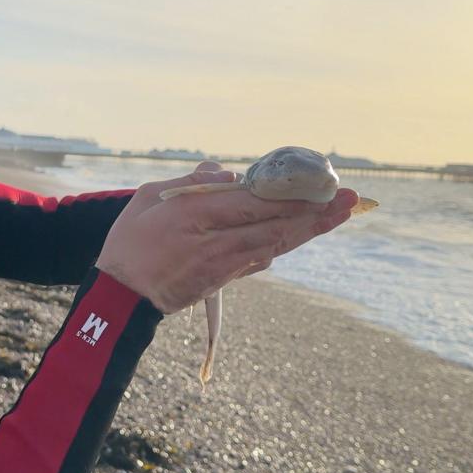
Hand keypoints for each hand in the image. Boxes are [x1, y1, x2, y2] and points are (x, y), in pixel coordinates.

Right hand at [95, 161, 358, 313]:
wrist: (120, 296)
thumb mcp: (149, 198)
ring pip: (275, 243)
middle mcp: (214, 242)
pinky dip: (285, 243)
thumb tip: (229, 176)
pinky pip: (261, 258)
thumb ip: (192, 183)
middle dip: (316, 212)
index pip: (253, 203)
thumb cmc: (130, 240)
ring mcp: (222, 265)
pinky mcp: (224, 280)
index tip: (320, 183)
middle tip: (352, 199)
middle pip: (274, 225)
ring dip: (310, 228)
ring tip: (341, 213)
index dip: (291, 195)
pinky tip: (304, 232)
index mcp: (193, 216)